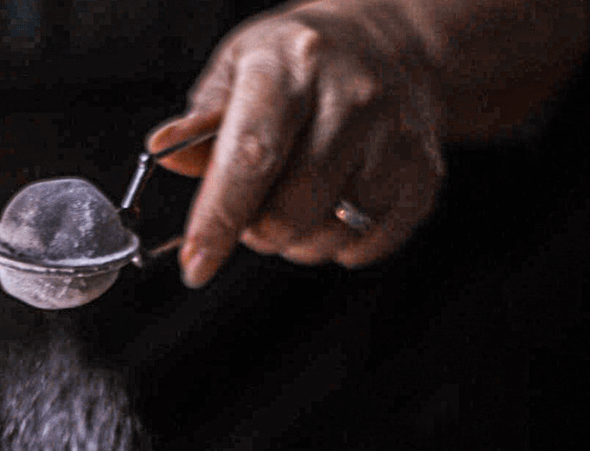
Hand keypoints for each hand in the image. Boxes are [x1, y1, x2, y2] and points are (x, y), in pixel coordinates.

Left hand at [148, 1, 445, 284]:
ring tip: (299, 198)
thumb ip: (201, 123)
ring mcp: (396, 137)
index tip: (197, 264)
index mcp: (292, 65)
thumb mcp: (238, 71)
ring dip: (298, 239)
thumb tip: (166, 151)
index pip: (250, 157)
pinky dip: (339, 243)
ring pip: (328, 237)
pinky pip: (366, 246)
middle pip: (290, 212)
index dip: (219, 220)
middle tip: (257, 206)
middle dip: (258, 231)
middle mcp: (352, 96)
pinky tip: (336, 204)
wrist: (389, 45)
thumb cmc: (297, 68)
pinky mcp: (423, 174)